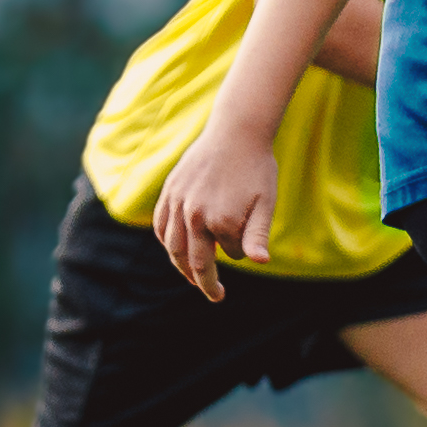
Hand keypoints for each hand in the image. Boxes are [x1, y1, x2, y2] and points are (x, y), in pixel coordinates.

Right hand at [149, 131, 279, 301]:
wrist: (236, 131)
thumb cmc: (257, 168)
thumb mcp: (265, 203)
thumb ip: (258, 235)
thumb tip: (259, 262)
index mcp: (221, 221)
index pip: (229, 254)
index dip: (240, 254)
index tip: (247, 250)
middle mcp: (195, 215)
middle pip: (194, 262)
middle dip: (204, 282)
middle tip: (214, 296)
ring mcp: (178, 204)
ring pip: (173, 247)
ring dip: (182, 267)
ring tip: (192, 278)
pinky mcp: (170, 192)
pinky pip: (162, 226)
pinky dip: (167, 242)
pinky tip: (176, 249)